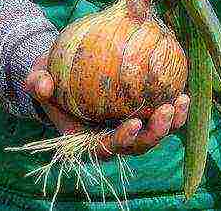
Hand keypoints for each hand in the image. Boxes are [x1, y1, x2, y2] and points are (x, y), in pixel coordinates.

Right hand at [24, 55, 189, 159]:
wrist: (65, 72)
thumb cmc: (52, 78)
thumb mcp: (39, 78)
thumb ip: (37, 83)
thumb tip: (42, 84)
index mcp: (87, 138)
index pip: (106, 148)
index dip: (121, 141)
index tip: (132, 125)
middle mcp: (112, 136)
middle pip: (138, 145)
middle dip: (155, 133)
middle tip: (165, 110)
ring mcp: (130, 126)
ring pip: (155, 133)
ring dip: (171, 122)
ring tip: (181, 100)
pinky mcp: (143, 112)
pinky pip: (162, 115)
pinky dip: (174, 108)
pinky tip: (184, 90)